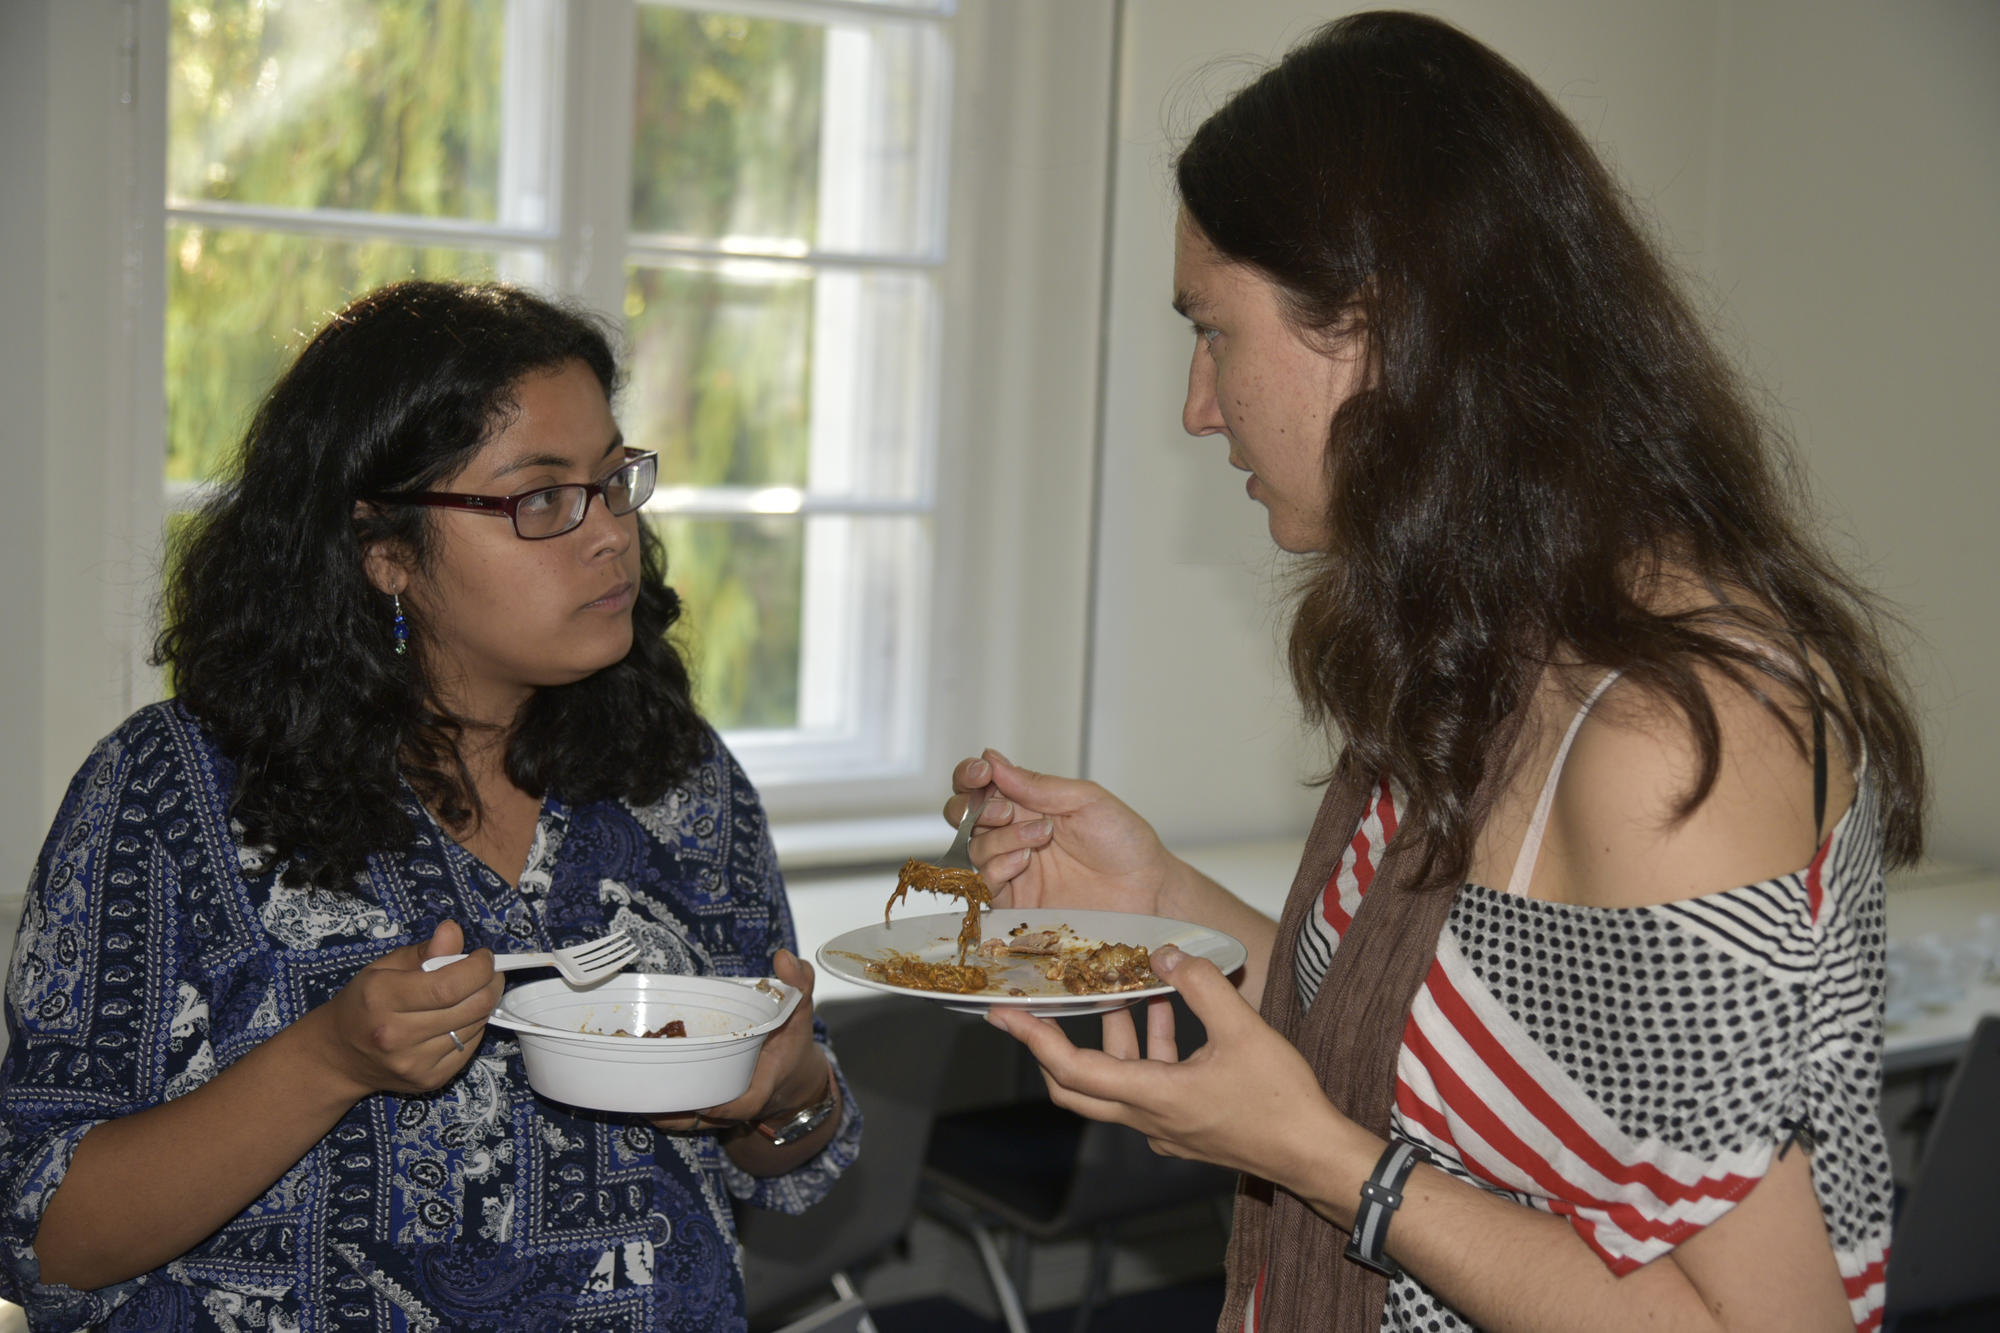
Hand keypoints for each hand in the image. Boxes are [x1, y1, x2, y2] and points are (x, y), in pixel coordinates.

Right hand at [313, 919, 503, 1100]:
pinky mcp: (428, 1080)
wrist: (338, 1056)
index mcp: (382, 997)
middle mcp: (396, 1034)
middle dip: (490, 984)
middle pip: (470, 1007)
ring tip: (470, 994)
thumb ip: (424, 951)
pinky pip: (470, 1048)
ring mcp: (414, 1063)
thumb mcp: (384, 967)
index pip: (449, 985)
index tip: (483, 957)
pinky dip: (473, 1029)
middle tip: (487, 973)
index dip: (478, 968)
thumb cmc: (363, 1004)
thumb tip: (453, 931)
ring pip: (475, 1027)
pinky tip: (460, 1019)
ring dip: (482, 1006)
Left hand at [648, 949, 827, 1130]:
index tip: (706, 1105)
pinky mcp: (711, 1111)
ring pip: (693, 1122)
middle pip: (709, 1118)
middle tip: (651, 1103)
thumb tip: (785, 957)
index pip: (749, 1102)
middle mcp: (742, 1101)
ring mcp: (725, 1110)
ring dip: (667, 1116)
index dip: (727, 1107)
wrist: (793, 1079)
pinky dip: (666, 1113)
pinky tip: (640, 1100)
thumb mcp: (801, 1012)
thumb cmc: (792, 1043)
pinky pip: (687, 1118)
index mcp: (766, 1081)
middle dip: (681, 1114)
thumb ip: (798, 984)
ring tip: (638, 1103)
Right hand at [945, 750, 1179, 915]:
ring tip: (1039, 836)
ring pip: (973, 848)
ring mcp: (1013, 868)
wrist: (1146, 890)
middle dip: (973, 807)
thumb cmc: (1125, 841)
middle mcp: (1014, 832)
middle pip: (963, 816)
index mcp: (1029, 803)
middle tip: (1005, 809)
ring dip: (999, 837)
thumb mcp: (1085, 800)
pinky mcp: (1016, 902)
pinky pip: (985, 884)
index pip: (981, 785)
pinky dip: (997, 867)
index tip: (981, 773)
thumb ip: (1038, 785)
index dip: (970, 776)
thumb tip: (993, 760)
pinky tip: (1024, 862)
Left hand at [985, 945, 1355, 1188]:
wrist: (1314, 1154)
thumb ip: (1202, 986)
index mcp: (1151, 1098)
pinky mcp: (1185, 1129)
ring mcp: (1165, 1129)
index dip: (1034, 1039)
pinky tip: (1172, 1014)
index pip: (1071, 1069)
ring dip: (1117, 1037)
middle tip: (1036, 1009)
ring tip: (1129, 989)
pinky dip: (1149, 1051)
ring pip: (1117, 1081)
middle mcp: (1148, 1120)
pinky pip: (1148, 1087)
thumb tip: (1167, 954)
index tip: (1004, 1014)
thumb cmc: (1281, 1101)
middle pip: (1077, 1087)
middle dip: (1053, 1045)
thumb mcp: (1244, 1029)